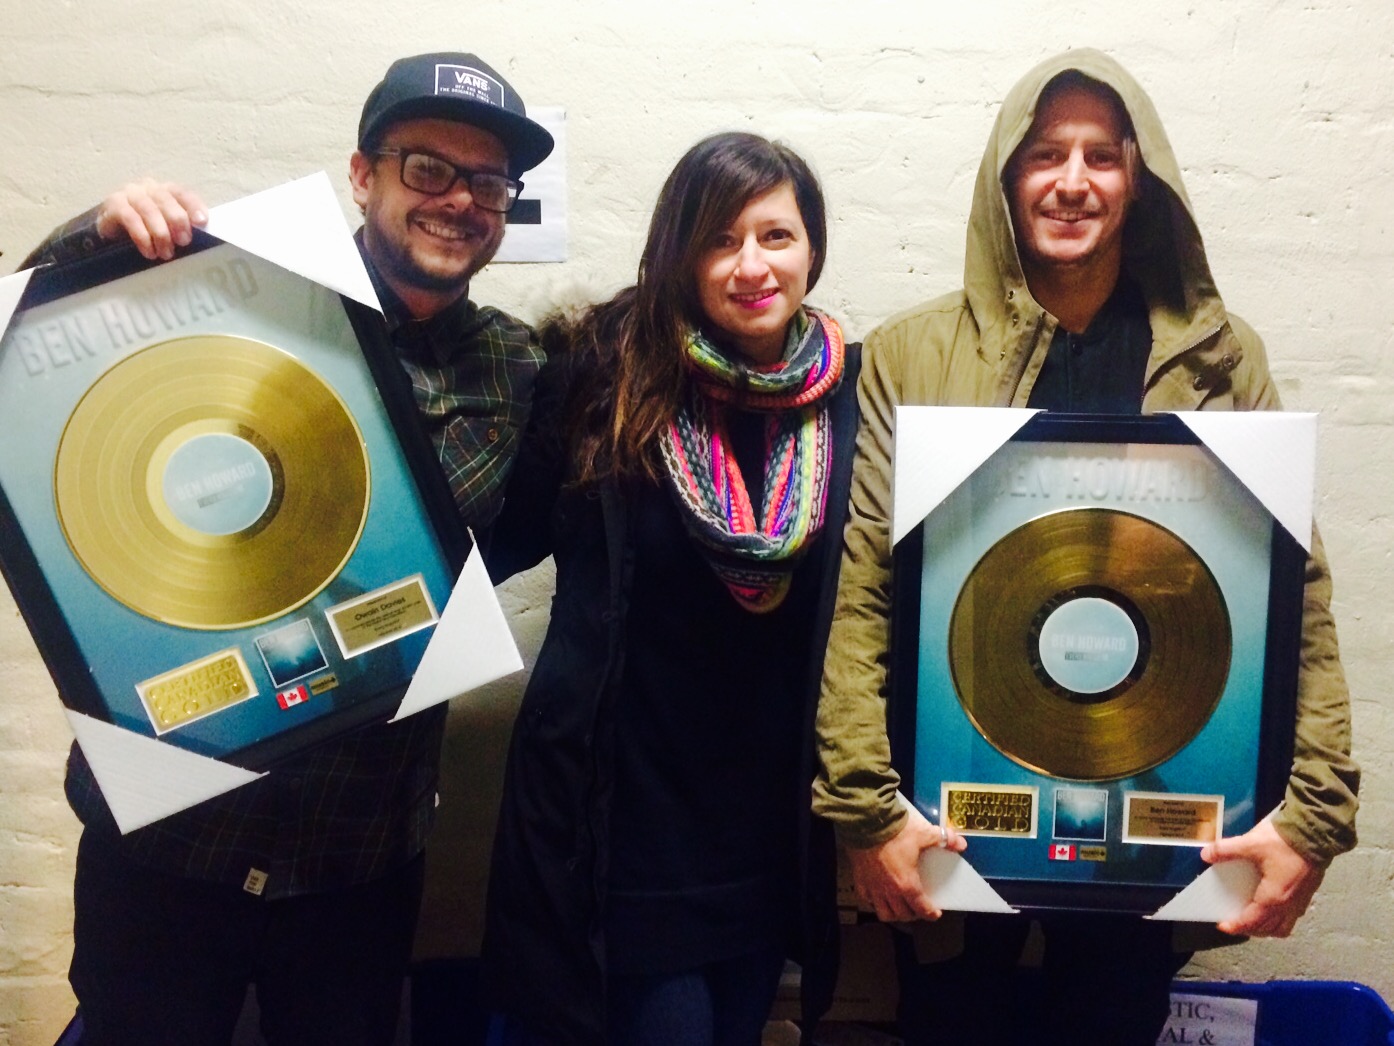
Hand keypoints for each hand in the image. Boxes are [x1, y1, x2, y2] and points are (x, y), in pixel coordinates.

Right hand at [95, 179, 207, 260]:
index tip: (202, 222)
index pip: (182, 193)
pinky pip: (131, 219)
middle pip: (166, 200)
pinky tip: (149, 252)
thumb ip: (182, 225)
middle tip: (183, 242)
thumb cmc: (146, 228)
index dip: (193, 206)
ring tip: (166, 253)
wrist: (112, 228)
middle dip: (177, 222)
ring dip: (161, 234)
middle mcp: (148, 187)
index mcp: (165, 190)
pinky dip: (143, 237)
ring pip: (149, 210)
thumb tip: (202, 236)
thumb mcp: (167, 226)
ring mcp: (129, 194)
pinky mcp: (114, 205)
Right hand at [845, 804, 965, 922]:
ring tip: (898, 907)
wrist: (866, 823)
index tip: (935, 913)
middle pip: (903, 914)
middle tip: (918, 908)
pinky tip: (878, 896)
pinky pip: (867, 901)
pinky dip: (875, 903)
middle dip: (913, 914)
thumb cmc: (895, 831)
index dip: (931, 914)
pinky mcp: (860, 882)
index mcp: (907, 884)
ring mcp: (874, 888)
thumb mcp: (924, 833)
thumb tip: (961, 844)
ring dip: (894, 913)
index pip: (921, 908)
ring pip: (884, 913)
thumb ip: (944, 839)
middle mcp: (890, 891)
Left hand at [1201, 819, 1324, 936]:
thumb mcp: (1250, 844)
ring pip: (1283, 927)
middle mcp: (1288, 905)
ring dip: (1267, 928)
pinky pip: (1292, 917)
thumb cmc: (1284, 842)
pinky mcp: (1307, 894)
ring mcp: (1300, 902)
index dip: (1236, 926)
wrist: (1316, 834)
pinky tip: (1272, 907)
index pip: (1252, 921)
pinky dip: (1280, 919)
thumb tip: (1206, 854)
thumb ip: (1226, 850)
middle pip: (1268, 929)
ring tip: (1253, 920)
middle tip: (1235, 923)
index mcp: (1273, 897)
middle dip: (1250, 929)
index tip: (1223, 926)